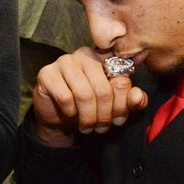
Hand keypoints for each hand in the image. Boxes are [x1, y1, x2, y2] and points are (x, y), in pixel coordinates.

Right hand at [31, 47, 148, 146]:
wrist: (58, 116)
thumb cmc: (87, 107)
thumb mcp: (113, 107)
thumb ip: (130, 102)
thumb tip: (137, 96)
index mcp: (105, 57)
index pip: (122, 80)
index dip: (122, 104)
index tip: (118, 120)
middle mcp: (85, 54)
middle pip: (103, 89)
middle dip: (104, 115)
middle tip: (101, 128)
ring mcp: (64, 62)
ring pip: (84, 94)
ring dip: (88, 117)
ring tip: (88, 127)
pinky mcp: (47, 73)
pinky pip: (65, 97)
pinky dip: (71, 112)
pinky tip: (71, 115)